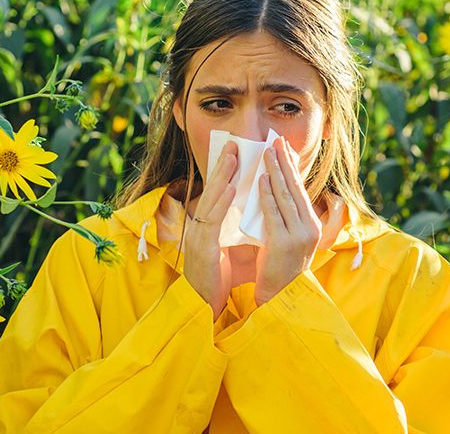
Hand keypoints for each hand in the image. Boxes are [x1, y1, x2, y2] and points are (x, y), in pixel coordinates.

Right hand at [183, 140, 237, 320]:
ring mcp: (200, 235)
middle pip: (212, 189)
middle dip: (223, 165)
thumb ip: (233, 228)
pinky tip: (232, 187)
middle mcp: (201, 225)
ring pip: (212, 199)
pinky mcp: (203, 247)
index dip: (225, 171)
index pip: (217, 192)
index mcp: (207, 225)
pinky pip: (214, 219)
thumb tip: (250, 209)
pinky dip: (223, 201)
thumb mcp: (227, 247)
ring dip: (223, 176)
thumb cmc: (217, 278)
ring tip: (233, 156)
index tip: (235, 151)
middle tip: (234, 143)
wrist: (204, 305)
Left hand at [254, 136, 321, 305]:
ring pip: (285, 197)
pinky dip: (267, 194)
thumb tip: (275, 186)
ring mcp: (298, 235)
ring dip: (275, 172)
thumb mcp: (289, 237)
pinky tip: (261, 179)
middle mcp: (310, 227)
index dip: (292, 166)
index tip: (283, 146)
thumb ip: (286, 215)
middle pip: (295, 188)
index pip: (301, 189)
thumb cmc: (280, 266)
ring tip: (266, 153)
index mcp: (313, 224)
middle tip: (274, 141)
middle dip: (284, 162)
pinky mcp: (283, 243)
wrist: (280, 296)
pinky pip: (274, 213)